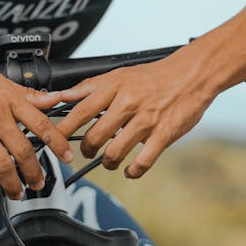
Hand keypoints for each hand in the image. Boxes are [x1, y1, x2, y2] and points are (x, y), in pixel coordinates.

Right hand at [0, 55, 73, 202]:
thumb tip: (55, 99)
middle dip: (35, 172)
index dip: (58, 144)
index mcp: (9, 99)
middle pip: (24, 151)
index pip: (41, 124)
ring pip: (2, 165)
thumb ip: (27, 95)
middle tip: (39, 183)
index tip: (67, 157)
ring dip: (13, 184)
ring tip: (17, 192)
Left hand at [42, 53, 214, 177]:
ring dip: (108, 162)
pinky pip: (143, 161)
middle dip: (86, 150)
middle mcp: (128, 103)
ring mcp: (146, 120)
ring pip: (115, 151)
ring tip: (108, 161)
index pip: (81, 111)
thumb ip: (90, 88)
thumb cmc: (153, 76)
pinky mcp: (164, 134)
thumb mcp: (118, 75)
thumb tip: (63, 96)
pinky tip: (129, 170)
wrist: (191, 74)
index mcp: (114, 88)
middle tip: (87, 152)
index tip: (54, 140)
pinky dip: (133, 171)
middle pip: (95, 136)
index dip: (64, 129)